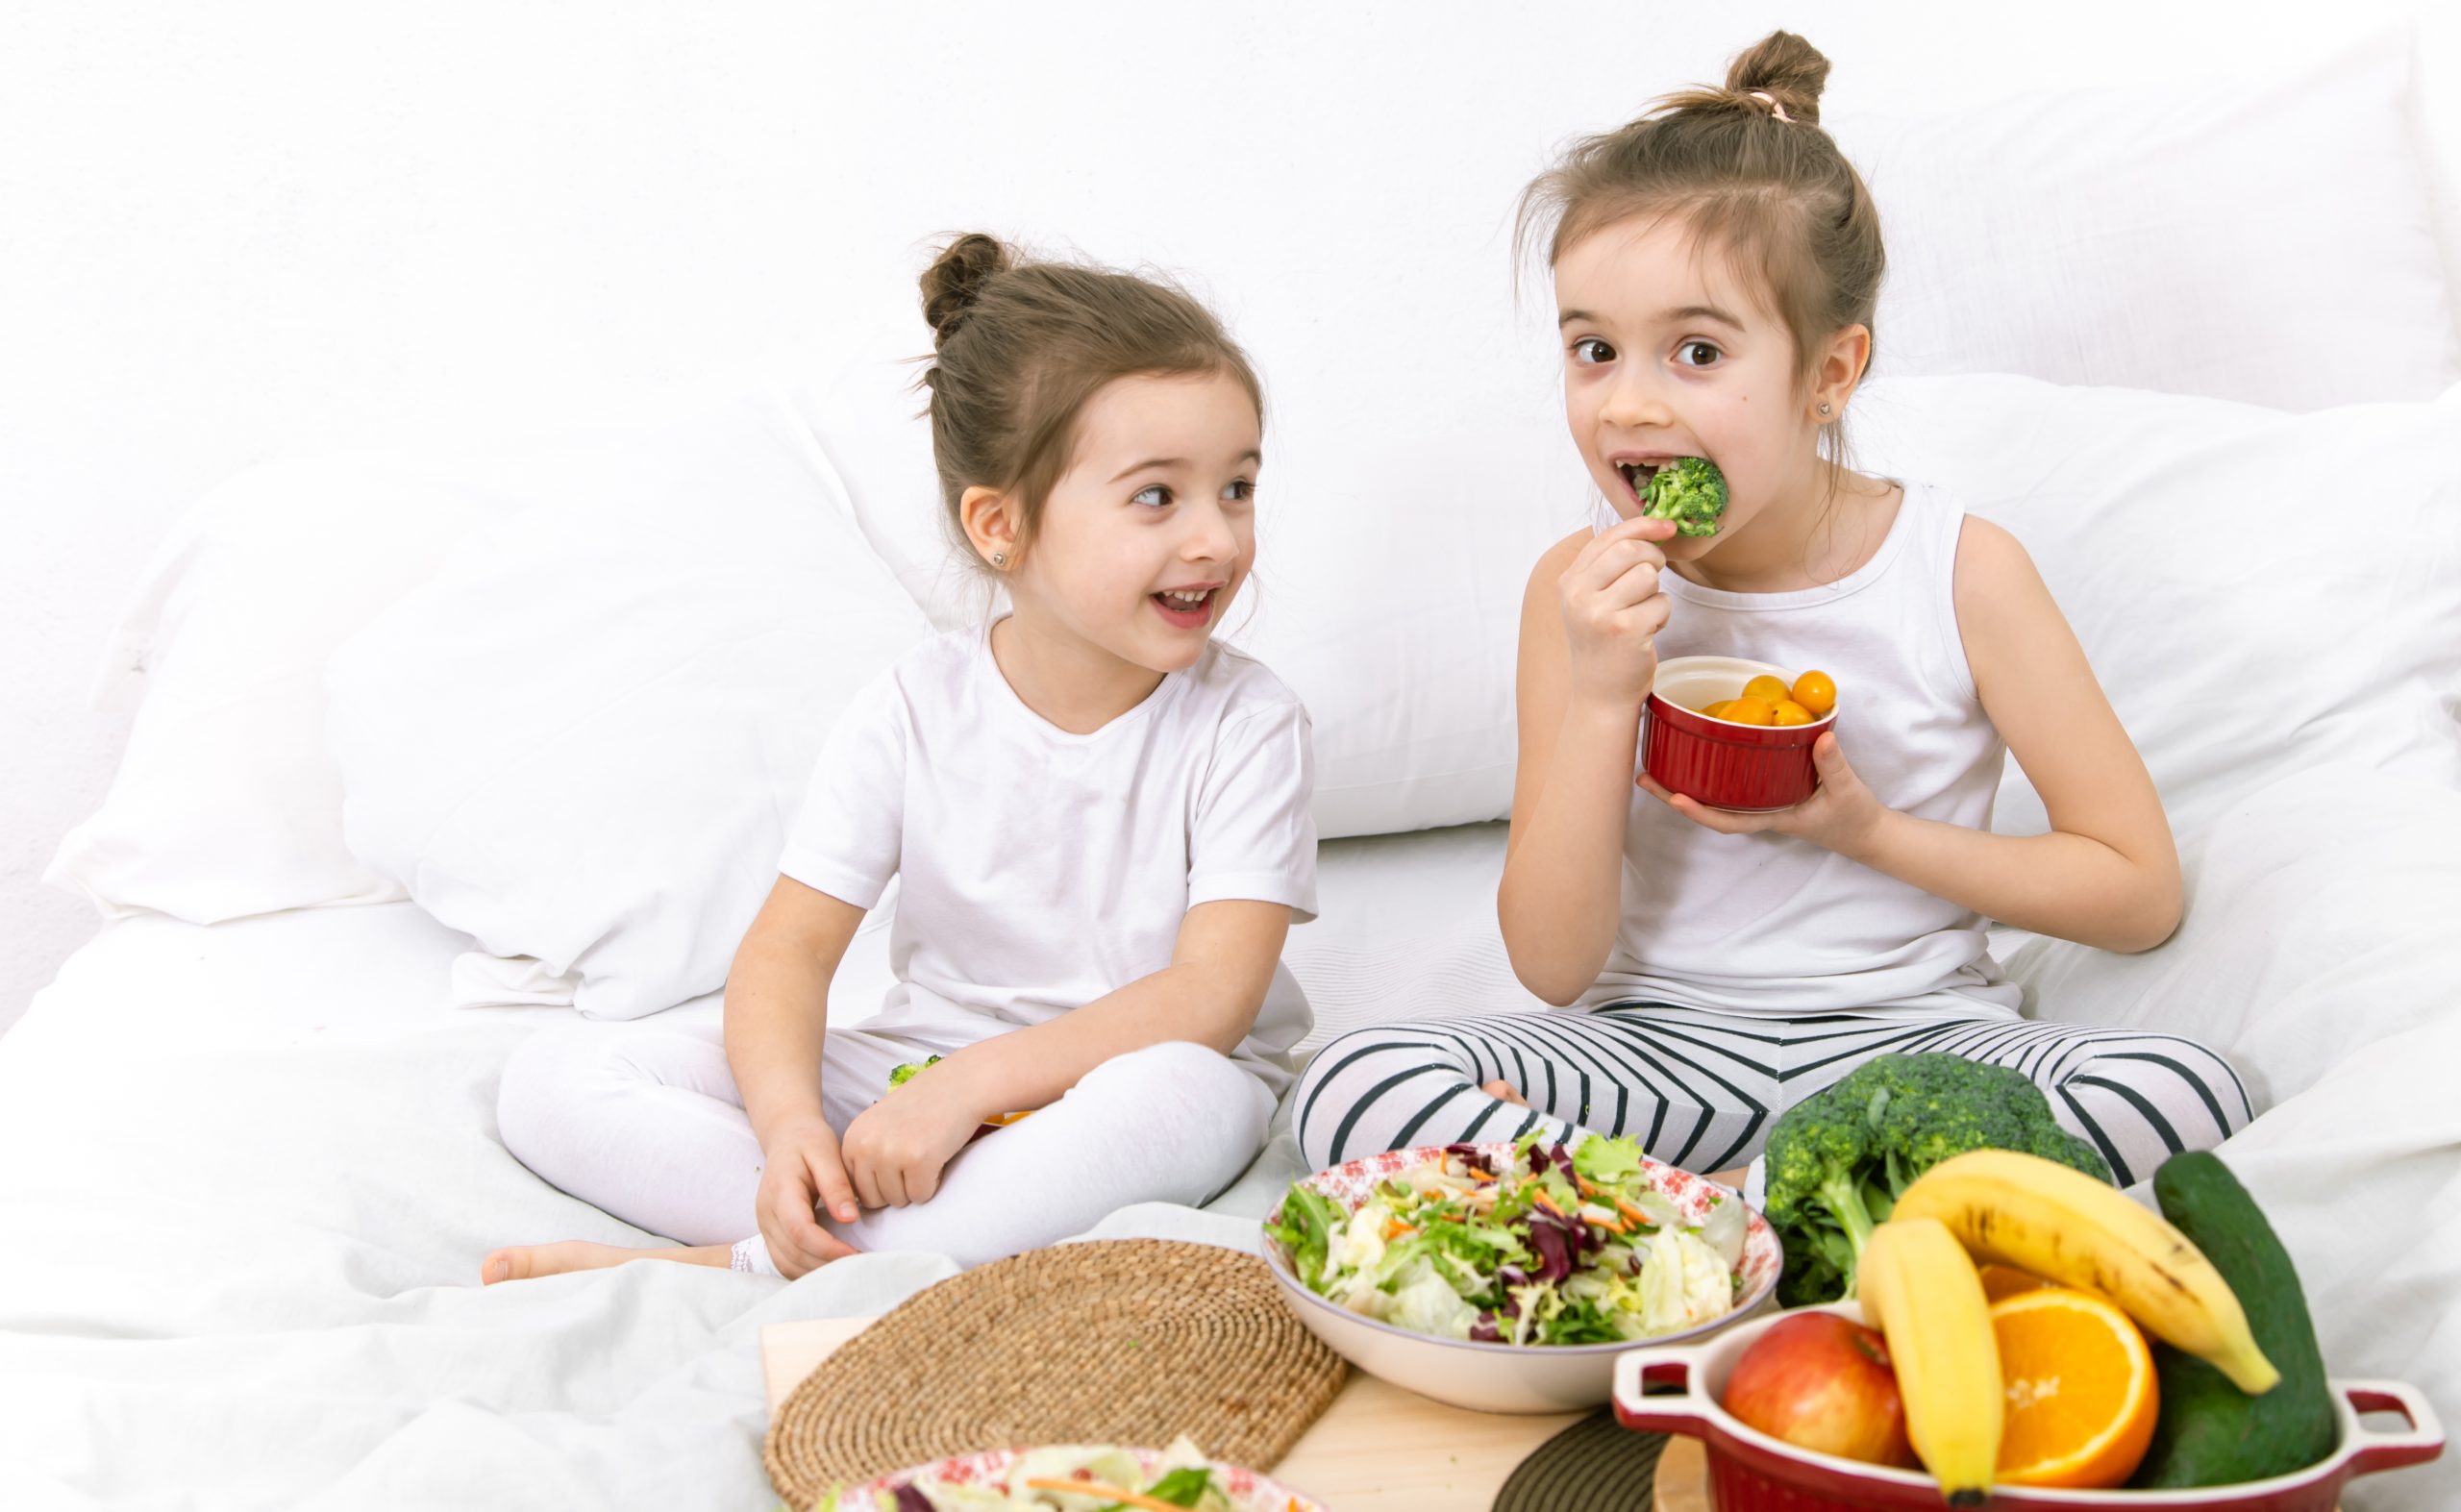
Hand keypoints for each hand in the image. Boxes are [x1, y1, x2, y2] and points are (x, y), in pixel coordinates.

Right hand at [754, 1115, 865, 1279]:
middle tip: (860, 1266)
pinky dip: (806, 1270)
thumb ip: (836, 1185)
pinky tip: (831, 1266)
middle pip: (792, 1253)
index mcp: (780, 1191)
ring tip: (848, 1269)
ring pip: (786, 1263)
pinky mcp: (770, 1233)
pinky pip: (784, 1261)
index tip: (856, 1254)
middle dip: (827, 1265)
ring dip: (817, 1272)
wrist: (786, 1137)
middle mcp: (766, 1212)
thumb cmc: (809, 1141)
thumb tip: (849, 1219)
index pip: (800, 1230)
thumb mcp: (826, 1152)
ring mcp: (765, 1225)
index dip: (827, 1248)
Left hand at [838, 1071, 988, 1210]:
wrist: (959, 1085)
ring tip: (925, 1155)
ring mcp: (891, 1154)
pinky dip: (933, 1183)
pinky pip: (922, 1196)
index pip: (856, 1189)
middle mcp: (866, 1147)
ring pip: (899, 1201)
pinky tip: (937, 1157)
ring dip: (916, 1186)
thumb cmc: (922, 1108)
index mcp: (852, 1139)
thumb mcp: (879, 1126)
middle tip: (913, 1160)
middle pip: (874, 1200)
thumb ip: (865, 1156)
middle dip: (897, 1189)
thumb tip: (858, 1203)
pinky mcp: (918, 1161)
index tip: (897, 1159)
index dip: (881, 1182)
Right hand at [1558, 515, 1679, 710]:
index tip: (1667, 526)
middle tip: (1653, 580)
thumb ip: (1611, 566)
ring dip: (1656, 593)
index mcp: (1569, 582)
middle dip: (1653, 559)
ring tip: (1643, 613)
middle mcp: (1578, 595)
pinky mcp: (1625, 630)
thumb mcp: (1592, 600)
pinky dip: (1662, 616)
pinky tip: (1647, 632)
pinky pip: (1661, 602)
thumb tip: (1655, 527)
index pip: (1608, 537)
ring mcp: (1599, 613)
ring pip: (1648, 575)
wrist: (1600, 694)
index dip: (1642, 525)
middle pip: (1630, 549)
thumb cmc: (1604, 643)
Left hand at [1637, 731, 1889, 855]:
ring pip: (1716, 798)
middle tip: (1644, 778)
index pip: (1729, 822)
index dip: (1700, 813)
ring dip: (1686, 784)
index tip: (1675, 798)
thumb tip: (1820, 736)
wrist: (1865, 832)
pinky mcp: (1767, 793)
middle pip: (1710, 809)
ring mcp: (1761, 804)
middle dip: (1676, 796)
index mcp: (1773, 817)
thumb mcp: (1848, 790)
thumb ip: (1834, 764)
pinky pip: (1733, 786)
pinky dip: (1711, 774)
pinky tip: (1696, 757)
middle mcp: (1760, 812)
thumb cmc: (1854, 817)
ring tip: (1655, 766)